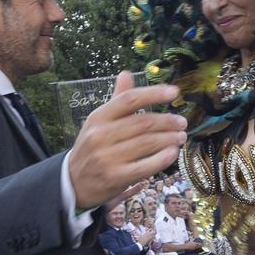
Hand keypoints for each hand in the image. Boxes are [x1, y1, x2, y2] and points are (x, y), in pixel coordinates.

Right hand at [69, 72, 185, 210]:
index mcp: (99, 117)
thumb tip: (127, 73)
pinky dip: (162, 159)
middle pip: (142, 122)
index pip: (129, 99)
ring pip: (146, 143)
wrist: (73, 182)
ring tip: (181, 137)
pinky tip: (173, 153)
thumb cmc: (92, 148)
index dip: (153, 94)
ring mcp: (107, 157)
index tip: (174, 93)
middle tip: (182, 122)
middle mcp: (101, 135)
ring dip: (169, 139)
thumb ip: (117, 100)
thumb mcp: (99, 122)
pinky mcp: (115, 177)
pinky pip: (145, 166)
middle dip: (167, 121)